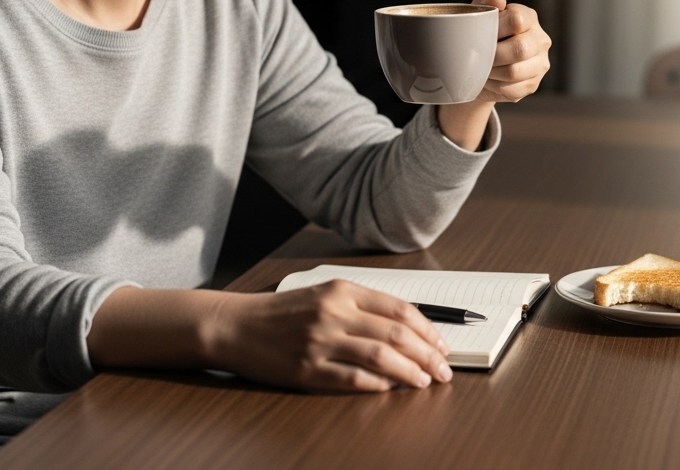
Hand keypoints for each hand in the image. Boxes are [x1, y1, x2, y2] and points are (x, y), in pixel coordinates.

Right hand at [208, 279, 452, 391]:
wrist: (235, 325)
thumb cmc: (281, 312)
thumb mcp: (322, 295)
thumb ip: (360, 306)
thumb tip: (404, 329)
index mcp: (341, 290)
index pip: (398, 309)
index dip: (427, 329)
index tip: (442, 345)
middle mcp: (333, 313)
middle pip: (396, 334)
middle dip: (427, 354)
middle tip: (444, 369)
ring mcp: (321, 342)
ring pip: (381, 357)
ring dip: (410, 372)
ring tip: (424, 381)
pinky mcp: (308, 369)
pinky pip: (353, 378)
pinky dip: (378, 385)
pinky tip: (391, 388)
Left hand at [469, 0, 551, 103]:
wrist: (481, 66)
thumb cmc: (482, 36)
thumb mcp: (478, 15)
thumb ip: (485, 2)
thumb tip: (498, 0)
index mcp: (529, 17)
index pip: (517, 19)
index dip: (496, 28)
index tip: (482, 34)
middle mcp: (540, 40)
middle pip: (520, 48)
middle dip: (493, 54)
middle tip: (478, 56)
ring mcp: (540, 64)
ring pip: (514, 72)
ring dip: (491, 72)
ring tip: (481, 68)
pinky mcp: (533, 84)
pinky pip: (512, 89)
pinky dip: (494, 86)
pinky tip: (488, 80)